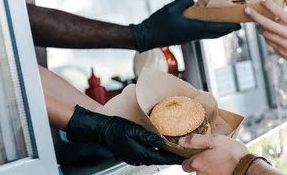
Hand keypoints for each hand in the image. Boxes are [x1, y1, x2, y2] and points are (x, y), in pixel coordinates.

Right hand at [66, 105, 183, 165]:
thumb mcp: (133, 129)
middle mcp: (138, 158)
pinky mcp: (132, 154)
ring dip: (164, 154)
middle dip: (172, 157)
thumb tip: (162, 141)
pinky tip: (161, 147)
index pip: (162, 157)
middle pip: (160, 159)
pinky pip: (148, 155)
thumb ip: (148, 137)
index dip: (175, 157)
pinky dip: (156, 152)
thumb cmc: (115, 128)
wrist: (101, 130)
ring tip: (176, 150)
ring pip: (154, 157)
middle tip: (184, 153)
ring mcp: (135, 158)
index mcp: (140, 153)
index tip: (185, 157)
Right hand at [129, 0, 241, 51]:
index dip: (228, 26)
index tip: (238, 25)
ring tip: (225, 25)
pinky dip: (209, 30)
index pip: (216, 27)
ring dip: (218, 30)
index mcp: (194, 28)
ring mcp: (190, 37)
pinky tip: (209, 24)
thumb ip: (184, 2)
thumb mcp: (172, 7)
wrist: (148, 36)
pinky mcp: (186, 37)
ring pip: (209, 34)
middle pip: (215, 33)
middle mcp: (195, 35)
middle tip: (236, 25)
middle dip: (227, 30)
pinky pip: (202, 34)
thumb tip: (191, 2)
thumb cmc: (159, 22)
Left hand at [179, 134, 247, 174]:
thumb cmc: (232, 153)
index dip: (190, 158)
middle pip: (195, 170)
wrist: (246, 167)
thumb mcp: (214, 140)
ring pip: (204, 173)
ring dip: (209, 167)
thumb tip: (181, 141)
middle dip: (201, 163)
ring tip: (220, 160)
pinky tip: (224, 166)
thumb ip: (195, 140)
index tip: (198, 153)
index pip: (184, 165)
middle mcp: (200, 174)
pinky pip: (212, 174)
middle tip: (212, 155)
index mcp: (197, 163)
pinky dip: (216, 171)